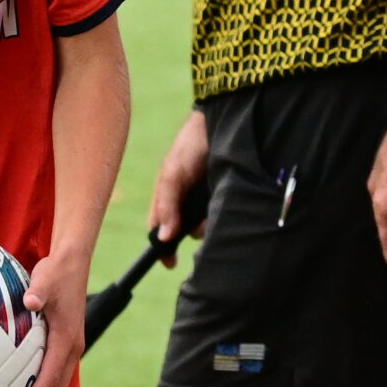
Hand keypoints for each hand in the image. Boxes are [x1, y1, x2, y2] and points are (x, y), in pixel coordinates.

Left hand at [14, 251, 88, 386]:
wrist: (73, 264)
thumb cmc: (56, 272)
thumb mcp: (47, 277)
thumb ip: (38, 289)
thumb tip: (30, 298)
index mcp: (67, 338)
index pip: (51, 374)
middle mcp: (71, 349)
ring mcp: (69, 349)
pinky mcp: (64, 346)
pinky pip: (54, 376)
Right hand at [147, 110, 210, 266]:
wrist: (221, 124)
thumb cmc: (190, 147)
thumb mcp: (173, 175)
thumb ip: (167, 206)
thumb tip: (164, 238)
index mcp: (167, 199)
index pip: (160, 230)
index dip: (163, 248)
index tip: (171, 262)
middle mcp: (186, 203)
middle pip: (186, 232)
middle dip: (193, 232)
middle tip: (201, 223)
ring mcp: (206, 202)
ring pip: (206, 227)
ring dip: (210, 222)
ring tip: (215, 203)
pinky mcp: (225, 198)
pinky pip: (223, 216)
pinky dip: (224, 213)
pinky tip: (226, 200)